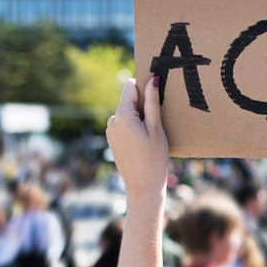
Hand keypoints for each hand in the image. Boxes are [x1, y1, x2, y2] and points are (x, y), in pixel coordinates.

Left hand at [106, 77, 168, 214]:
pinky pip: (124, 125)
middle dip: (143, 106)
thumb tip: (152, 79)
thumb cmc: (154, 159)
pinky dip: (134, 128)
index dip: (144, 88)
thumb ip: (152, 102)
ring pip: (127, 114)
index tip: (156, 99)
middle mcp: (112, 121)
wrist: (143, 187)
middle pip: (129, 101)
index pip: (130, 86)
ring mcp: (110, 131)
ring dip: (139, 118)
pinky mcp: (112, 140)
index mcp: (122, 116)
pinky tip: (143, 144)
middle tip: (156, 124)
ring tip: (150, 137)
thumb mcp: (156, 129)